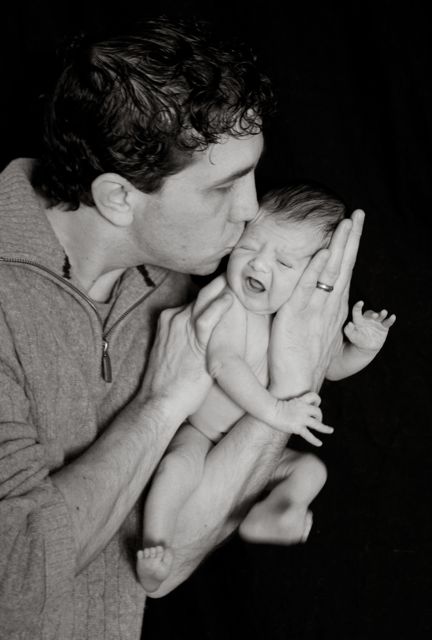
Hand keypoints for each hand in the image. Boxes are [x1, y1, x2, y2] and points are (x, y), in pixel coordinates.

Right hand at [140, 275, 231, 419]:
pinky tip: (232, 298)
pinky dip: (220, 306)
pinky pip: (207, 318)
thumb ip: (194, 337)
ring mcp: (181, 326)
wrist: (159, 402)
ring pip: (206, 298)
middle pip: (203, 292)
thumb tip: (214, 336)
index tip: (233, 284)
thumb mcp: (179, 351)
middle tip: (242, 273)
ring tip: (242, 278)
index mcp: (170, 318)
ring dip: (224, 286)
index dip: (216, 291)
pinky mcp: (192, 341)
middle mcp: (175, 317)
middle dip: (223, 281)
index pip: (197, 297)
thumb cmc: (171, 383)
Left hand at [269, 209, 364, 395]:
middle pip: (344, 266)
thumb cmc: (302, 358)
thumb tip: (315, 291)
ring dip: (339, 247)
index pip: (344, 270)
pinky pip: (308, 291)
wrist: (296, 384)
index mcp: (333, 307)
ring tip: (347, 224)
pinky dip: (316, 271)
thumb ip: (316, 308)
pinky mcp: (297, 317)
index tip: (354, 225)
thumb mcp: (314, 328)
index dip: (350, 247)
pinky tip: (323, 253)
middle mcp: (329, 306)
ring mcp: (315, 311)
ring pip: (331, 274)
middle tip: (359, 213)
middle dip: (352, 239)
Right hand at [275, 391, 333, 445]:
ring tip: (330, 430)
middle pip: (318, 411)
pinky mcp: (297, 427)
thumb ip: (292, 405)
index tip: (316, 405)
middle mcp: (303, 409)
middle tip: (318, 421)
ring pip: (317, 423)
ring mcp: (301, 418)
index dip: (317, 401)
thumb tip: (292, 410)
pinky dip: (315, 440)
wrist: (269, 410)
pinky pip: (309, 435)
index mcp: (300, 401)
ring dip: (325, 428)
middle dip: (320, 416)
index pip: (314, 396)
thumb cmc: (273, 407)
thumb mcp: (286, 402)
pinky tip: (319, 443)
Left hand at [344, 300, 395, 351]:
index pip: (357, 311)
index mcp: (359, 320)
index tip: (360, 302)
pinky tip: (393, 317)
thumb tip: (349, 324)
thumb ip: (348, 331)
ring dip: (382, 314)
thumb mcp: (352, 337)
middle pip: (370, 313)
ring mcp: (377, 322)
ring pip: (380, 316)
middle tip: (375, 315)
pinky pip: (388, 322)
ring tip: (384, 312)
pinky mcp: (384, 326)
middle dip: (373, 313)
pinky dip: (390, 319)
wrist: (367, 347)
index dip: (358, 306)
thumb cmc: (358, 340)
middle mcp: (368, 319)